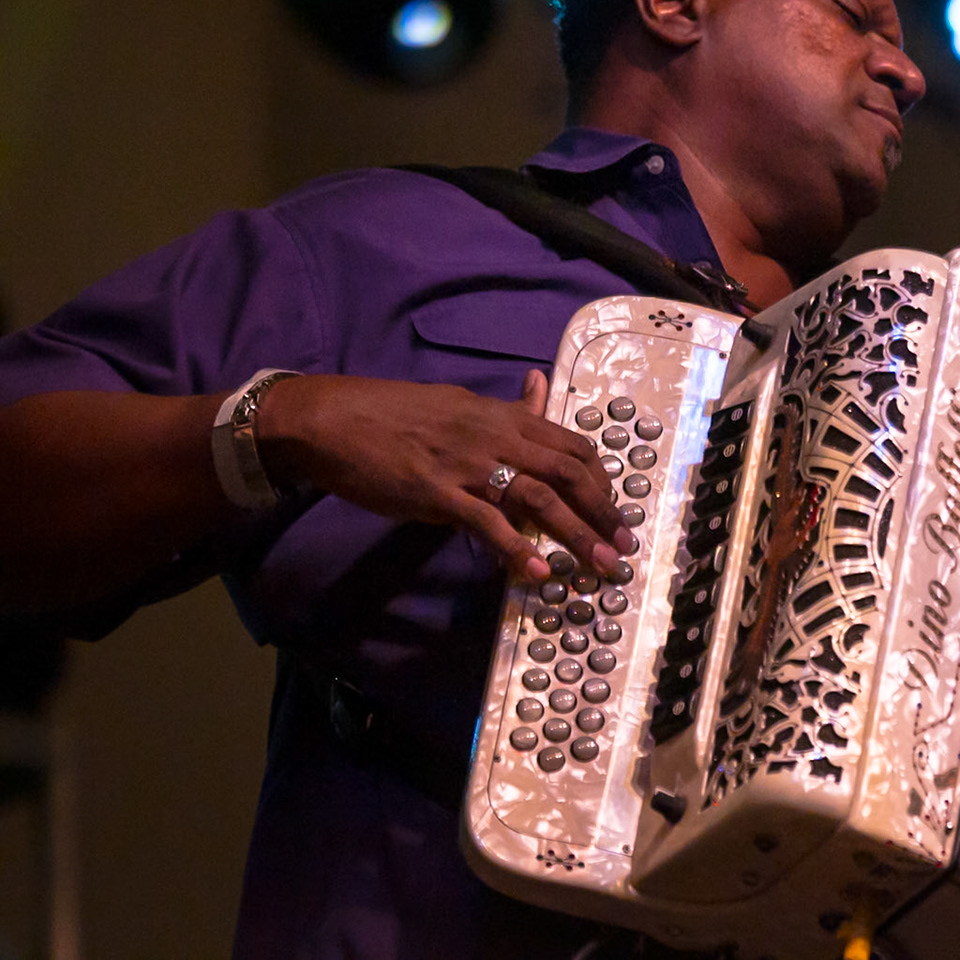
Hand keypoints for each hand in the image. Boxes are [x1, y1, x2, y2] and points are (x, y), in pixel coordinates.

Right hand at [254, 370, 628, 580]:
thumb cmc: (397, 414)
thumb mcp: (462, 403)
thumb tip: (540, 387)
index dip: (601, 478)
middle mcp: (496, 437)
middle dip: (604, 512)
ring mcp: (468, 465)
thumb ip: (507, 408)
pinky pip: (487, 522)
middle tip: (624, 547)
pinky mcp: (437, 492)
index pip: (572, 444)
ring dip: (577, 535)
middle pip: (568, 472)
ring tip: (600, 565)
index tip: (613, 507)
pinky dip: (517, 548)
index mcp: (504, 417)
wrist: (335, 420)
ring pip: (539, 498)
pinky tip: (539, 572)